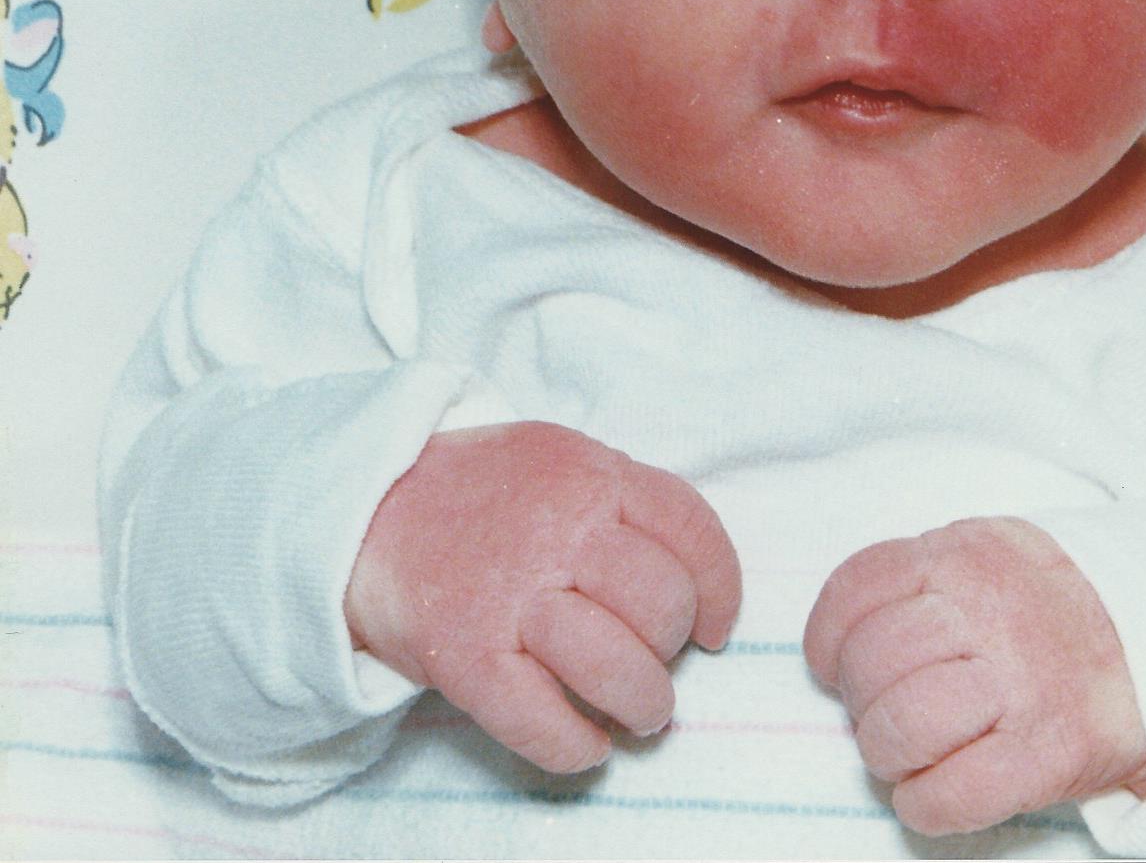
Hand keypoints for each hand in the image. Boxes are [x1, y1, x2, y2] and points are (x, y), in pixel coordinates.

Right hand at [344, 420, 740, 772]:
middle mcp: (558, 529)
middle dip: (673, 650)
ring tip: (637, 713)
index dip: (720, 589)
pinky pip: (544, 723)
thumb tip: (690, 571)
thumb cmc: (480, 493)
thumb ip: (621, 498)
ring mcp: (510, 594)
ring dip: (642, 705)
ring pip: (617, 667)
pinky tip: (585, 742)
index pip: (690, 528)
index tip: (714, 627)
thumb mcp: (558, 457)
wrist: (365, 511)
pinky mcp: (466, 656)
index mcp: (589, 474)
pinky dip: (577, 747)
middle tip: (657, 664)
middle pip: (662, 603)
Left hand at [803, 517, 1145, 835]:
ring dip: (887, 754)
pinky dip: (924, 806)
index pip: (857, 589)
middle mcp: (987, 611)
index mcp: (962, 554)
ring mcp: (1019, 683)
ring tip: (908, 754)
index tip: (831, 665)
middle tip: (883, 712)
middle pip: (871, 662)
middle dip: (861, 701)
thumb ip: (922, 575)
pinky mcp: (1046, 753)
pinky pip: (951, 794)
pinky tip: (931, 795)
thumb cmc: (1050, 605)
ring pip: (901, 726)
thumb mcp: (987, 552)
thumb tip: (845, 634)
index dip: (828, 637)